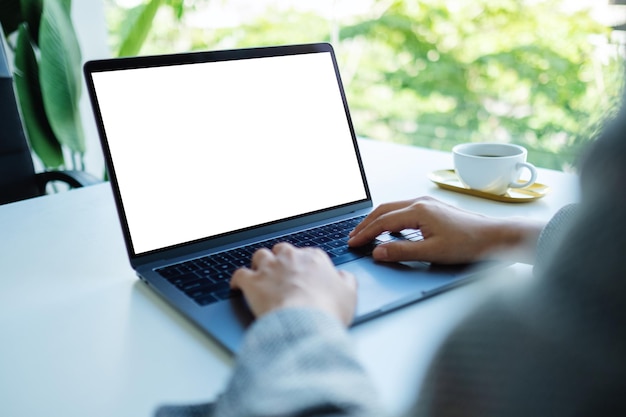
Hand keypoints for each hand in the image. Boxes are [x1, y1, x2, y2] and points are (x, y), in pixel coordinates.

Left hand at [230, 243, 357, 325]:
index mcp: (314, 259)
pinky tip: (237, 285)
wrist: (305, 321)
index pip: (308, 254)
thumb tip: (343, 277)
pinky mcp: (252, 282)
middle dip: (281, 259)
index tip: (305, 274)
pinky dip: (237, 280)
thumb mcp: (349, 295)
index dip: (305, 264)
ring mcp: (270, 268)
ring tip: (260, 273)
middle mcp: (291, 258)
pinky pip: (239, 274)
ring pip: (260, 256)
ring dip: (260, 264)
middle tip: (283, 272)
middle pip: (282, 250)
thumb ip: (346, 281)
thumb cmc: (328, 309)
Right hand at [348, 196, 544, 263]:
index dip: (365, 233)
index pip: (382, 222)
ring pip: (393, 208)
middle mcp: (420, 202)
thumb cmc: (468, 243)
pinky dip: (390, 219)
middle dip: (366, 224)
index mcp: (417, 210)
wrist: (494, 236)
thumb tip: (377, 252)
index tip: (353, 243)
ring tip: (365, 232)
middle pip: (383, 210)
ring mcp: (427, 203)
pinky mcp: (433, 208)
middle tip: (353, 237)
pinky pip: (403, 210)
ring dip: (377, 220)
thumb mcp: (432, 252)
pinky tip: (389, 229)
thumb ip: (402, 252)